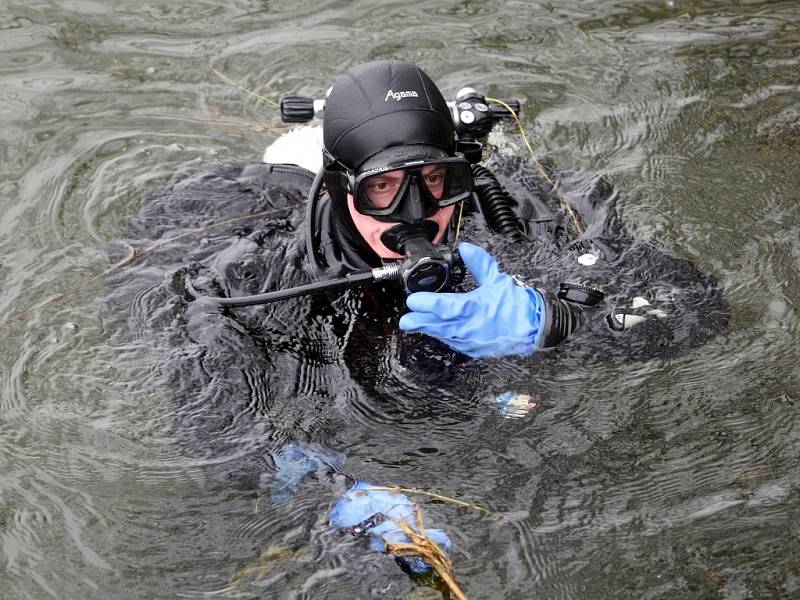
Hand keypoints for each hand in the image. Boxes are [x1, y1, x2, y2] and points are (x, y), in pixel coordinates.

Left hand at [399, 242, 545, 357]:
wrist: (534, 327)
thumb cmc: (517, 306)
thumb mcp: (497, 279)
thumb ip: (479, 263)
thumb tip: (466, 248)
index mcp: (475, 308)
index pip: (446, 307)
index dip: (428, 304)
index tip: (414, 300)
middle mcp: (470, 327)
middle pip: (439, 326)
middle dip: (420, 323)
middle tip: (405, 321)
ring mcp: (471, 340)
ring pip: (444, 336)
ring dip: (429, 330)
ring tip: (413, 325)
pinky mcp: (474, 349)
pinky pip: (454, 343)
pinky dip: (443, 336)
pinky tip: (435, 332)